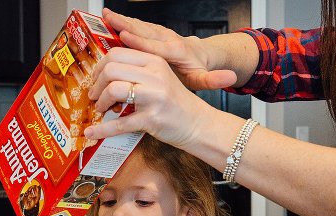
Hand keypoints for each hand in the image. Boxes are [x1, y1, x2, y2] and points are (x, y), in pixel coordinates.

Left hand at [85, 43, 209, 147]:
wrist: (199, 124)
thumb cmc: (176, 103)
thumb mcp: (160, 78)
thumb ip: (137, 71)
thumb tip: (104, 73)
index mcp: (154, 61)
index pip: (117, 53)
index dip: (100, 67)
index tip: (96, 79)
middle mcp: (155, 75)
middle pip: (111, 70)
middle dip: (97, 85)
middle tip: (94, 96)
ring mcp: (154, 97)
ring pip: (114, 90)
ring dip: (100, 102)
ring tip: (100, 109)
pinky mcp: (152, 119)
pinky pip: (120, 123)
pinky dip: (102, 130)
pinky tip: (91, 132)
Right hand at [100, 8, 236, 91]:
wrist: (202, 55)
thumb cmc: (197, 70)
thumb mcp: (205, 80)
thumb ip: (214, 80)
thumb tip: (230, 77)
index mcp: (176, 52)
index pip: (156, 48)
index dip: (140, 43)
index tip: (125, 37)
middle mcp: (167, 39)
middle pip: (144, 31)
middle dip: (126, 25)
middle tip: (109, 19)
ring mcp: (160, 33)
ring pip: (139, 25)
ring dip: (121, 20)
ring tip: (105, 15)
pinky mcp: (154, 32)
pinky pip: (137, 25)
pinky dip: (122, 21)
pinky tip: (108, 18)